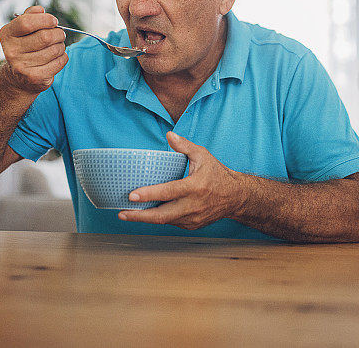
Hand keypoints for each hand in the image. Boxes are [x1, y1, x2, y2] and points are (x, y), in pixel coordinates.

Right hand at [0, 5, 67, 92]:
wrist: (18, 77)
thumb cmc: (24, 47)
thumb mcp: (22, 29)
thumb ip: (30, 16)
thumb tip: (41, 10)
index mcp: (7, 35)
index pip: (26, 22)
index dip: (45, 19)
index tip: (53, 21)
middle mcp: (11, 51)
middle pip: (45, 37)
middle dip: (58, 33)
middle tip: (60, 34)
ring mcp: (22, 66)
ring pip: (54, 50)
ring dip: (61, 46)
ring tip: (56, 46)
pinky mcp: (35, 77)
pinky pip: (59, 62)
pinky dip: (63, 57)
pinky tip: (56, 57)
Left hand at [118, 132, 245, 229]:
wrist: (236, 197)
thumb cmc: (217, 174)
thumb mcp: (203, 155)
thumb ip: (184, 146)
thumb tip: (169, 134)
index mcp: (195, 186)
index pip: (168, 192)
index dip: (149, 195)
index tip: (132, 195)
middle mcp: (194, 205)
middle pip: (162, 215)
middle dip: (140, 216)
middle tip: (122, 213)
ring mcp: (193, 218)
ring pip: (165, 221)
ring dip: (146, 219)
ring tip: (129, 213)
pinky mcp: (192, 225)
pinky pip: (172, 223)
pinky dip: (159, 219)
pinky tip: (148, 213)